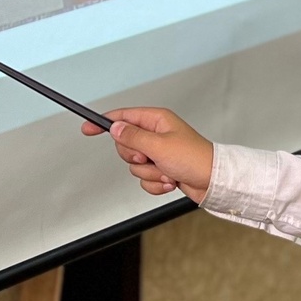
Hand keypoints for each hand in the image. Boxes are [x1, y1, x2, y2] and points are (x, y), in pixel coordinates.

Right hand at [86, 107, 215, 201]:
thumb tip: (115, 128)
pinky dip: (155, 183)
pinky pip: (144, 179)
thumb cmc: (195, 159)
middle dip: (135, 157)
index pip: (123, 117)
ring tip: (166, 172)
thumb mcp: (159, 146)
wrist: (213, 182)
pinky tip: (169, 181)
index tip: (87, 128)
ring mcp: (159, 153)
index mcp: (157, 120)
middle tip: (148, 159)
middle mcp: (157, 135)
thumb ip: (133, 137)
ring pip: (134, 165)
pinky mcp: (162, 170)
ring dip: (149, 173)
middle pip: (125, 144)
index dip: (104, 123)